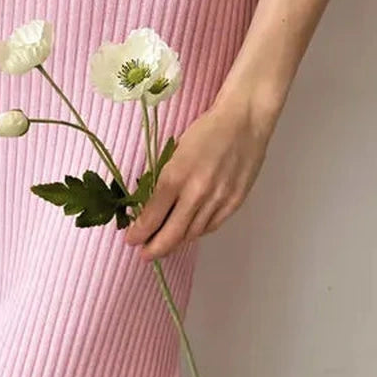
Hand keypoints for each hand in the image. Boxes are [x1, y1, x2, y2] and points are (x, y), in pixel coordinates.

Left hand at [123, 95, 273, 261]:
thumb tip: (150, 207)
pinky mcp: (234, 203)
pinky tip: (189, 232)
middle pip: (173, 234)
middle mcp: (197, 193)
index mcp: (176, 176)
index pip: (153, 215)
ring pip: (192, 234)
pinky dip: (197, 232)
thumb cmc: (207, 131)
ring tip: (165, 245)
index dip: (140, 233)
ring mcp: (218, 200)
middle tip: (145, 255)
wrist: (244, 121)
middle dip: (155, 248)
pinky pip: (211, 226)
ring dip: (176, 243)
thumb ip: (164, 181)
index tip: (131, 240)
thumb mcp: (175, 152)